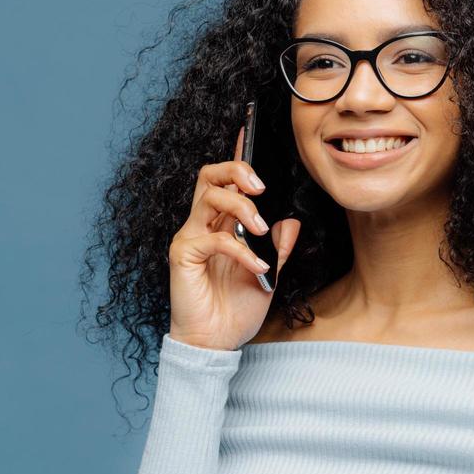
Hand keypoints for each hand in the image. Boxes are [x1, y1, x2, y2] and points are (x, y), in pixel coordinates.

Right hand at [167, 126, 301, 352]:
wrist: (215, 343)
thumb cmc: (236, 309)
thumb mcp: (270, 275)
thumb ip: (278, 248)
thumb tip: (290, 221)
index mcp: (223, 224)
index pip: (228, 181)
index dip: (238, 154)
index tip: (249, 129)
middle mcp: (203, 224)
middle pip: (211, 175)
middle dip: (237, 169)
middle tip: (260, 186)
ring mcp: (190, 237)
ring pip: (210, 197)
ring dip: (241, 207)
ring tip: (260, 228)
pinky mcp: (183, 255)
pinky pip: (214, 239)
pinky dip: (241, 250)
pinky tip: (258, 267)